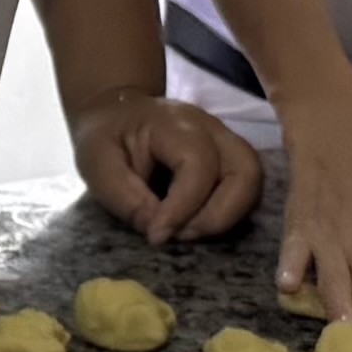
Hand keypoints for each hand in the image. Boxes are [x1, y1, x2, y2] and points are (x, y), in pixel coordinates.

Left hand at [69, 94, 259, 243]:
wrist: (117, 114)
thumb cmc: (106, 137)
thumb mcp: (97, 165)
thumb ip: (125, 198)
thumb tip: (159, 232)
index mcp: (174, 122)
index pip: (198, 164)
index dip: (182, 207)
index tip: (157, 235)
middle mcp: (211, 128)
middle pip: (246, 170)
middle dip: (218, 215)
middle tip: (182, 236)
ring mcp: (226, 142)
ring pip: (254, 180)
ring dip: (228, 216)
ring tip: (189, 233)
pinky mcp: (230, 158)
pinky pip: (247, 189)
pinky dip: (229, 213)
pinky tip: (196, 224)